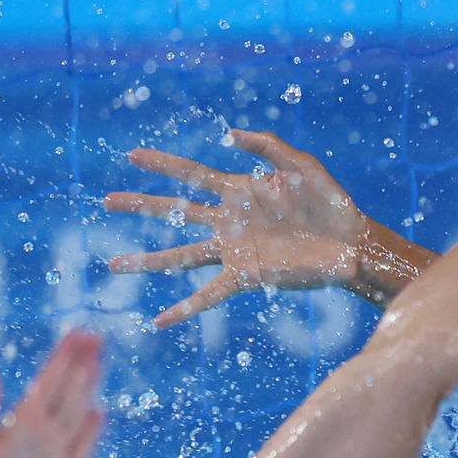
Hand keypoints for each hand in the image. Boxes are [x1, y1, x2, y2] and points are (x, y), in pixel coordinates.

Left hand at [0, 330, 105, 457]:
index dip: (63, 357)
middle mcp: (41, 432)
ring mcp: (54, 452)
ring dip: (88, 388)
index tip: (78, 332)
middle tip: (94, 335)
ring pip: (77, 413)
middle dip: (80, 363)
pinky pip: (82, 449)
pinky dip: (91, 433)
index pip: (48, 381)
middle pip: (66, 390)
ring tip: (99, 361)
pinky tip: (100, 413)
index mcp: (21, 421)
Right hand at [103, 132, 367, 329]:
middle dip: (140, 205)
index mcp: (240, 192)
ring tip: (114, 265)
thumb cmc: (330, 203)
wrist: (351, 242)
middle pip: (175, 211)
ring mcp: (234, 250)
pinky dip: (183, 308)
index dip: (163, 164)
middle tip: (106, 201)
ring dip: (147, 261)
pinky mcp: (246, 275)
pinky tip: (158, 322)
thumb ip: (268, 146)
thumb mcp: (302, 165)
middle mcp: (229, 222)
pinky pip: (207, 294)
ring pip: (181, 255)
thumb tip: (228, 135)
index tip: (132, 156)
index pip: (192, 174)